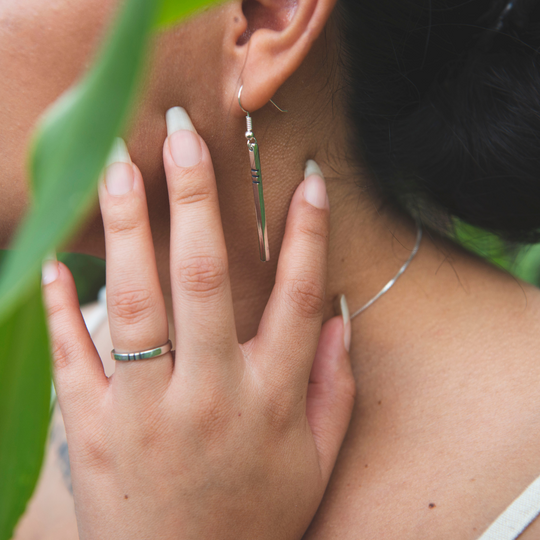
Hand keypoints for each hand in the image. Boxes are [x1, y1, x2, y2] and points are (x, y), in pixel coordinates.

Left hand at [42, 107, 354, 539]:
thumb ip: (335, 389)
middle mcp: (211, 395)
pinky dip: (62, 306)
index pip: (299, 297)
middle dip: (195, 200)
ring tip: (116, 166)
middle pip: (204, 280)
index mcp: (270, 400)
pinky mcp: (94, 431)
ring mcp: (146, 411)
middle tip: (183, 137)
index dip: (307, 232)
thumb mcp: (315, 462)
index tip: (306, 178)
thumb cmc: (255, 519)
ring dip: (125, 229)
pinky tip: (54, 260)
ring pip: (134, 304)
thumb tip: (342, 319)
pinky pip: (73, 358)